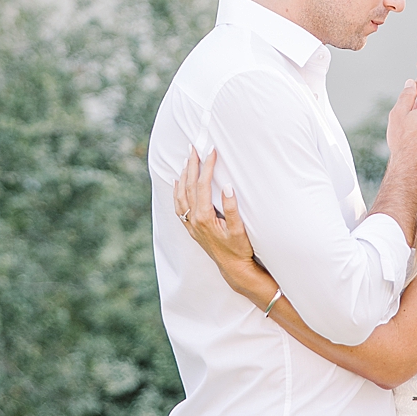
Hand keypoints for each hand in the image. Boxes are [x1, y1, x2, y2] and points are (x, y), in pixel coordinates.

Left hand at [173, 147, 277, 307]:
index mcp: (204, 217)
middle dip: (191, 165)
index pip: (203, 185)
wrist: (232, 267)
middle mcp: (193, 219)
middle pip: (189, 186)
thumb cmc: (239, 248)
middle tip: (194, 148)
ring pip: (181, 195)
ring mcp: (190, 224)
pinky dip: (177, 191)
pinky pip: (179, 205)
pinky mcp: (191, 227)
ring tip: (186, 160)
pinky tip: (178, 183)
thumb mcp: (239, 229)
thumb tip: (226, 186)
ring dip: (183, 176)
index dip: (207, 167)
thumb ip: (232, 208)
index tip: (212, 151)